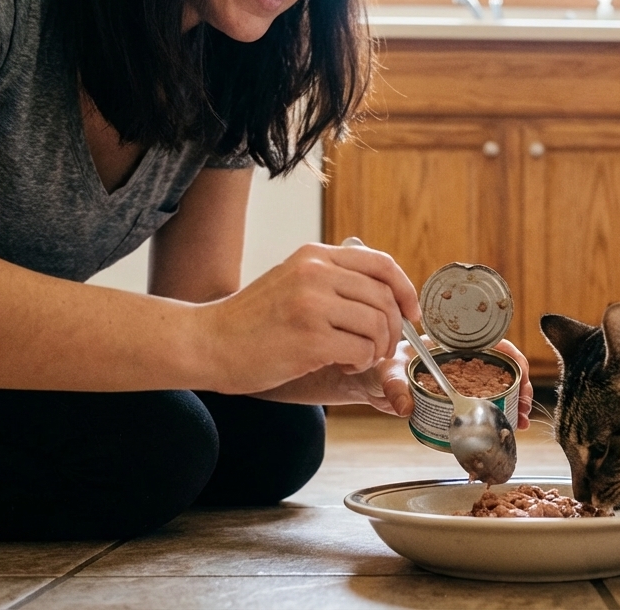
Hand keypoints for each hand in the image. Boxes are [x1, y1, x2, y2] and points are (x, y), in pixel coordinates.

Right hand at [198, 242, 419, 393]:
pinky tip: (340, 363)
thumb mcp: (292, 281)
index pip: (382, 264)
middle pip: (385, 299)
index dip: (405, 290)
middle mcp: (316, 273)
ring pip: (378, 325)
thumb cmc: (251, 321)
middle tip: (378, 348)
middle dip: (393, 330)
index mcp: (315, 256)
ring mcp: (313, 304)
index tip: (411, 314)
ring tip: (355, 356)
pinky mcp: (310, 338)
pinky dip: (359, 362)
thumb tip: (386, 293)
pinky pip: (361, 350)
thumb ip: (332, 279)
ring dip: (376, 349)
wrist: (208, 342)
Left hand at [350, 336, 531, 427]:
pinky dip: (497, 417)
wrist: (370, 382)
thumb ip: (395, 386)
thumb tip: (405, 406)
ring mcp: (461, 380)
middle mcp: (461, 360)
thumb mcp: (387, 370)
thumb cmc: (379, 364)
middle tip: (524, 408)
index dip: (513, 358)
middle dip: (520, 387)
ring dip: (514, 404)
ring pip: (498, 388)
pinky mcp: (457, 400)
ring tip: (520, 422)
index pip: (492, 344)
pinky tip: (506, 429)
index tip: (522, 376)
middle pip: (503, 368)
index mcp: (452, 344)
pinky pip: (483, 406)